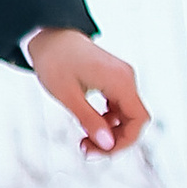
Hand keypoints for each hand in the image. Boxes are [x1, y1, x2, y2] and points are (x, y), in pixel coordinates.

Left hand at [28, 27, 149, 156]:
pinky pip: (119, 106)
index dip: (123, 141)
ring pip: (127, 115)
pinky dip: (107, 120)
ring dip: (110, 131)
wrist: (48, 35)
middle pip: (134, 119)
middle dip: (114, 140)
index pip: (138, 119)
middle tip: (87, 149)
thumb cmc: (54, 61)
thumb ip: (89, 119)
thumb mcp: (67, 94)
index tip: (100, 152)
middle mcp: (126, 78)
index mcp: (119, 80)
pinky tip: (89, 124)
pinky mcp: (114, 79)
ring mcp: (121, 78)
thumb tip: (108, 145)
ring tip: (84, 140)